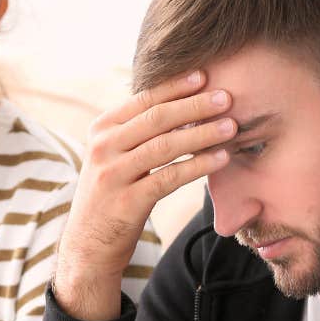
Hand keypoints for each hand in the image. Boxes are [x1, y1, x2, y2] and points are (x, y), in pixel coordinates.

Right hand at [54, 71, 235, 320]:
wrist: (88, 245)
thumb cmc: (110, 196)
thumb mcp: (112, 157)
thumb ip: (135, 132)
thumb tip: (181, 104)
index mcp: (101, 130)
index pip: (142, 100)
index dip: (175, 87)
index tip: (204, 75)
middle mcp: (103, 148)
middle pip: (156, 118)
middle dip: (194, 106)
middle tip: (226, 98)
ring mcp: (113, 175)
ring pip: (165, 146)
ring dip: (202, 134)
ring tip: (231, 127)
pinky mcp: (127, 202)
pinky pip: (169, 178)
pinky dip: (198, 166)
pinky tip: (220, 158)